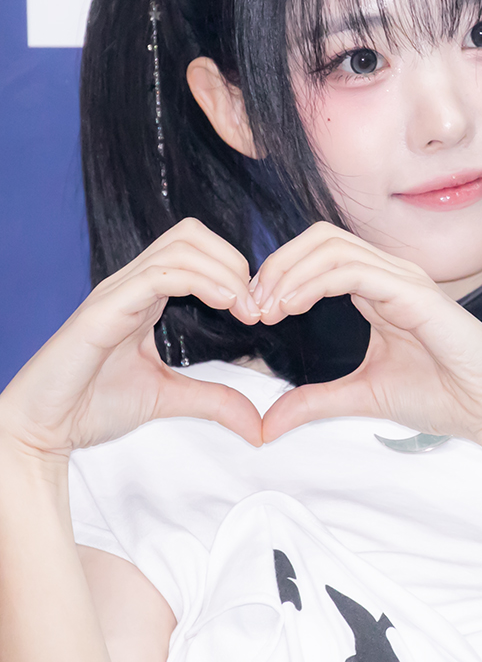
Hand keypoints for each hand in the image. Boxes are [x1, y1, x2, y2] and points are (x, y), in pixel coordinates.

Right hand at [0, 219, 264, 460]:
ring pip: (180, 246)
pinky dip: (199, 281)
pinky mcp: (104, 310)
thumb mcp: (168, 398)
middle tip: (254, 306)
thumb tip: (257, 424)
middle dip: (233, 260)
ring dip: (224, 271)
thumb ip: (214, 400)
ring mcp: (116, 292)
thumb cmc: (92, 406)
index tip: (257, 311)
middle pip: (191, 234)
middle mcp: (131, 283)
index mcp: (145, 294)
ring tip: (244, 307)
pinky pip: (157, 275)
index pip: (196, 250)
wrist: (45, 427)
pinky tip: (225, 304)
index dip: (234, 270)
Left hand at [250, 222, 481, 444]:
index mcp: (379, 289)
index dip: (279, 275)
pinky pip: (353, 269)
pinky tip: (291, 306)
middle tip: (251, 307)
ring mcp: (404, 279)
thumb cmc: (444, 396)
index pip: (319, 256)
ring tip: (266, 307)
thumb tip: (267, 423)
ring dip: (288, 272)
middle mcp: (391, 275)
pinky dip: (314, 281)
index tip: (253, 314)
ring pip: (331, 245)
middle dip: (276, 265)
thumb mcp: (362, 396)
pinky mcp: (414, 292)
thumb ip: (315, 401)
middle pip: (319, 239)